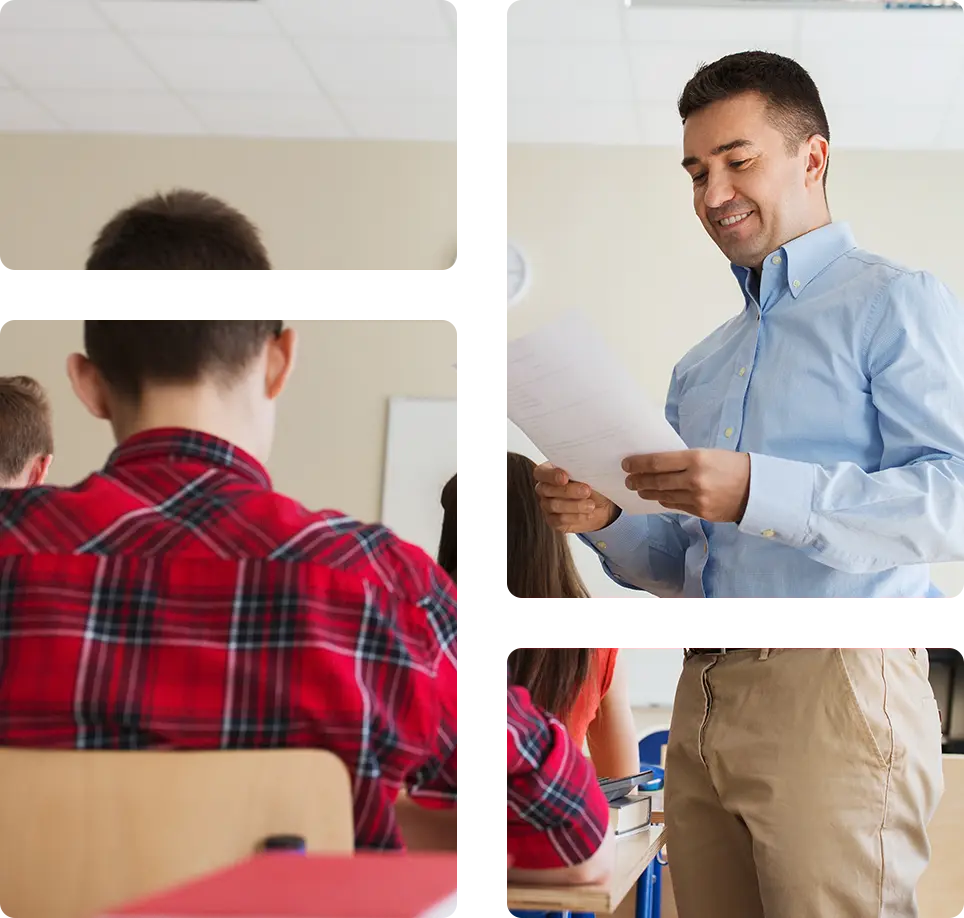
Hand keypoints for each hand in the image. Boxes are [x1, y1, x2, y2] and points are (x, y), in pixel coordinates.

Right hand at [533, 462, 618, 533]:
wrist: (602, 505)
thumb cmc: (593, 484)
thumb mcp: (591, 473)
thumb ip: (583, 469)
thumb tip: (588, 466)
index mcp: (550, 471)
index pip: (541, 472)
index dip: (551, 475)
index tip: (565, 477)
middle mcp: (545, 488)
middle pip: (547, 489)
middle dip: (568, 490)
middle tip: (586, 490)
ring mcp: (547, 505)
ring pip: (554, 505)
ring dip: (575, 505)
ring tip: (591, 505)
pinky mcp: (553, 521)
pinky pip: (559, 520)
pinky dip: (575, 517)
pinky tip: (588, 514)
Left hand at [623, 449, 750, 522]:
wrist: (757, 489)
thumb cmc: (732, 466)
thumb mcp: (708, 454)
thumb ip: (684, 459)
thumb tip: (657, 463)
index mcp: (696, 459)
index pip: (657, 462)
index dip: (638, 464)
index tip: (626, 464)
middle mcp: (694, 479)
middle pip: (656, 481)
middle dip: (638, 480)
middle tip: (628, 480)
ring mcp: (697, 498)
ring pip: (663, 496)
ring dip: (647, 492)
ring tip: (639, 488)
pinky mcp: (700, 512)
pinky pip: (675, 506)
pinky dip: (664, 500)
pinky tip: (658, 497)